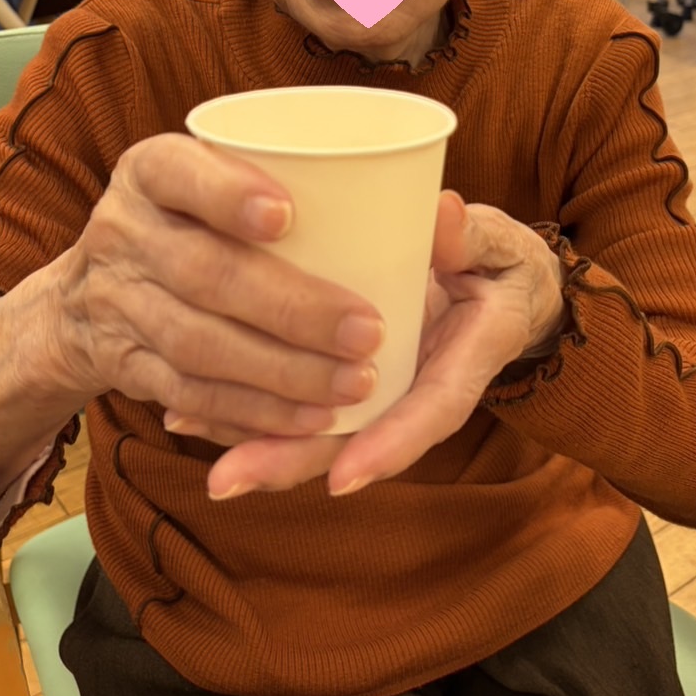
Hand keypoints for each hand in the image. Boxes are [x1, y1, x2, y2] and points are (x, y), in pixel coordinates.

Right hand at [49, 134, 386, 439]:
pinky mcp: (125, 365)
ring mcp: (119, 304)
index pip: (178, 171)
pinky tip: (311, 420)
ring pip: (200, 346)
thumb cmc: (194, 216)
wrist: (86, 290)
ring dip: (283, 373)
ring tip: (354, 384)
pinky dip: (254, 413)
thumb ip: (294, 177)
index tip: (286, 214)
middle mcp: (124, 233)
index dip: (227, 194)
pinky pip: (192, 395)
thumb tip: (437, 211)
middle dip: (290, 309)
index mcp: (150, 171)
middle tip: (367, 332)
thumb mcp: (212, 172)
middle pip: (204, 273)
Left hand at [200, 193, 567, 499]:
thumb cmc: (500, 263)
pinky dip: (249, 405)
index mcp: (466, 359)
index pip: (433, 409)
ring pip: (322, 425)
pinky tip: (188, 406)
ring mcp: (383, 385)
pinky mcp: (353, 376)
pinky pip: (304, 400)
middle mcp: (418, 386)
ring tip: (191, 436)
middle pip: (358, 437)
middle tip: (228, 480)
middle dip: (293, 459)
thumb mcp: (498, 244)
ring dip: (258, 438)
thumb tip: (443, 215)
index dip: (389, 444)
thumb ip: (470, 234)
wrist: (506, 288)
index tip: (343, 479)